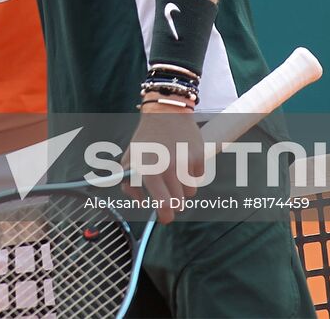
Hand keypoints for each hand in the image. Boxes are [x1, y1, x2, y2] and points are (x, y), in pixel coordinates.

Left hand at [121, 100, 203, 224]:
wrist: (166, 112)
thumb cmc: (146, 138)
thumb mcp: (130, 158)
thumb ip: (129, 183)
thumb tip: (141, 202)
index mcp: (150, 170)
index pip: (164, 205)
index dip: (166, 216)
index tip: (164, 217)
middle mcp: (169, 168)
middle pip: (180, 203)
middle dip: (174, 203)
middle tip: (168, 195)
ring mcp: (187, 162)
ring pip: (190, 192)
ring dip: (183, 188)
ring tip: (174, 172)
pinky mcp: (200, 156)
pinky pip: (199, 177)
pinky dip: (192, 173)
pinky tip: (183, 159)